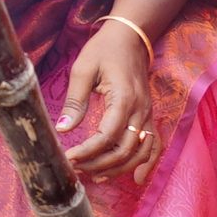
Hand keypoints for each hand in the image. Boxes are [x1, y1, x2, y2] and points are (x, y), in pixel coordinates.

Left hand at [54, 20, 161, 182]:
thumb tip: (63, 128)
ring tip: (96, 177)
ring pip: (140, 152)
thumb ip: (75, 100)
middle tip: (77, 169)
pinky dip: (148, 163)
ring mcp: (147, 114)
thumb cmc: (104, 50)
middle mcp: (140, 110)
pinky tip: (137, 179)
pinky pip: (154, 144)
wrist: (130, 37)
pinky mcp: (148, 116)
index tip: (69, 158)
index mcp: (124, 98)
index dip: (88, 152)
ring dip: (119, 168)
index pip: (107, 135)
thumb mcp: (83, 69)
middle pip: (125, 149)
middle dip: (100, 164)